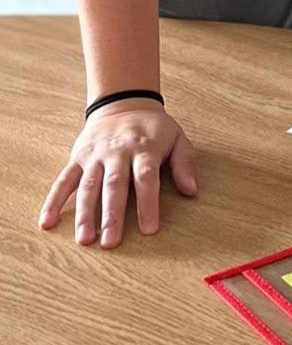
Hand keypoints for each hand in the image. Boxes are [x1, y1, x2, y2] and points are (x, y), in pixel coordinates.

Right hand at [39, 104, 197, 248]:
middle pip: (114, 185)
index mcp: (144, 148)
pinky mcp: (78, 158)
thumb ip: (185, 163)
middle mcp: (117, 153)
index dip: (147, 203)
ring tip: (84, 239)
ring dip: (84, 214)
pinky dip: (54, 201)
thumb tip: (191, 190)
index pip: (145, 178)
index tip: (149, 229)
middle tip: (110, 243)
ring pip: (88, 186)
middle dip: (112, 215)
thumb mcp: (177, 137)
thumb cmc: (152, 128)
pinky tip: (47, 223)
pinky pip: (64, 180)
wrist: (123, 102)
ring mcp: (95, 156)